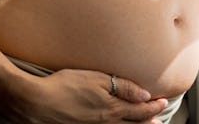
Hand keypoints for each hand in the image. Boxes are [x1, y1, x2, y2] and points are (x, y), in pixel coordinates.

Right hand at [11, 69, 166, 123]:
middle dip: (148, 121)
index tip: (163, 102)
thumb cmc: (64, 86)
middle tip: (160, 118)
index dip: (153, 106)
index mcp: (111, 109)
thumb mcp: (97, 79)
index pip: (139, 110)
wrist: (35, 102)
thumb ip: (123, 87)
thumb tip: (144, 95)